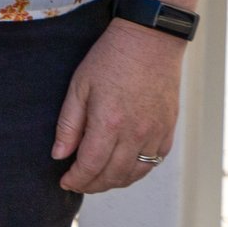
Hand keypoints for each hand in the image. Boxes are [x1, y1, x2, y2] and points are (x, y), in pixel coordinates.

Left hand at [51, 20, 185, 193]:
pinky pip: (154, 162)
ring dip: (115, 182)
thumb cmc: (110, 58)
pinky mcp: (168, 130)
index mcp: (109, 123)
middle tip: (78, 183)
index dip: (77, 180)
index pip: (90, 166)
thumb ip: (69, 125)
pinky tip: (123, 167)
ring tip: (98, 180)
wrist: (150, 41)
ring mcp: (156, 133)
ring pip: (135, 173)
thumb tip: (59, 155)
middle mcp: (136, 134)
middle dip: (93, 185)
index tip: (65, 182)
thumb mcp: (79, 87)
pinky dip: (137, 171)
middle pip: (113, 175)